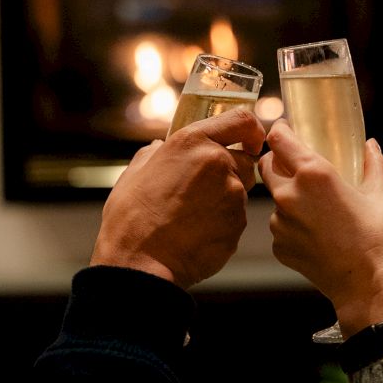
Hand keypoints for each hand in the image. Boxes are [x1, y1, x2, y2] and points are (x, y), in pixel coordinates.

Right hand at [91, 109, 265, 288]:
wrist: (139, 262)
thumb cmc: (131, 218)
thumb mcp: (136, 172)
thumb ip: (156, 153)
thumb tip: (161, 147)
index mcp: (192, 142)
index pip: (241, 120)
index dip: (251, 130)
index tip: (251, 139)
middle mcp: (218, 162)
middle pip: (245, 160)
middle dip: (232, 172)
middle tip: (203, 192)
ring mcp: (232, 194)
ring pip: (241, 191)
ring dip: (225, 200)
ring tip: (193, 216)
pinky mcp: (238, 223)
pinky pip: (237, 218)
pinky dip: (223, 224)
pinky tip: (197, 233)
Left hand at [259, 121, 382, 335]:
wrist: (371, 288)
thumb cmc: (380, 241)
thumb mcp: (381, 196)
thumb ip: (374, 165)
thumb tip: (371, 146)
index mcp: (314, 174)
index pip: (280, 138)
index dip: (282, 130)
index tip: (287, 129)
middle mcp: (290, 195)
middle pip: (267, 165)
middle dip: (279, 161)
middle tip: (299, 166)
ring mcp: (280, 223)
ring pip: (274, 198)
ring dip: (288, 196)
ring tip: (317, 208)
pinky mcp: (280, 246)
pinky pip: (280, 226)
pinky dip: (293, 224)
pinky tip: (316, 232)